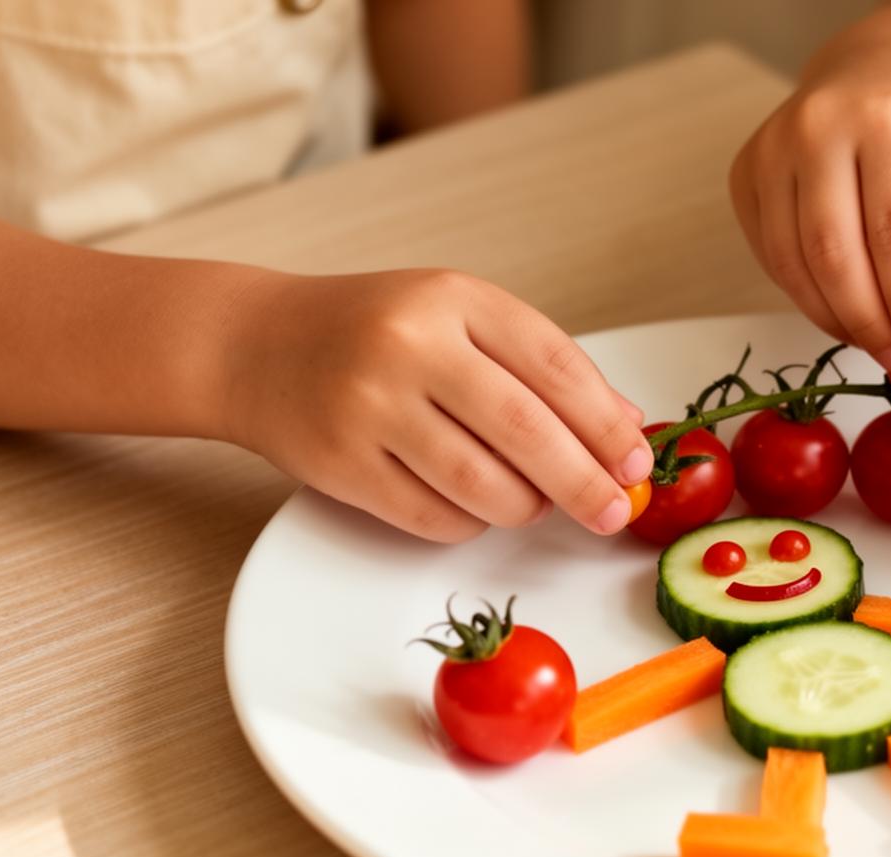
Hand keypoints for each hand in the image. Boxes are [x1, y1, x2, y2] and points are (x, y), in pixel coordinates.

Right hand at [224, 269, 650, 542]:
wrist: (252, 344)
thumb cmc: (373, 331)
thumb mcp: (458, 318)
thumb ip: (540, 364)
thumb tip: (626, 426)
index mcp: (453, 299)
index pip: (555, 366)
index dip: (606, 424)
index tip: (637, 464)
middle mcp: (411, 346)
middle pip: (526, 432)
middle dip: (584, 482)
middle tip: (613, 512)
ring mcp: (370, 408)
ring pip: (483, 486)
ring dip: (525, 507)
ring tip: (534, 502)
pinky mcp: (341, 464)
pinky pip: (433, 517)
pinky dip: (469, 522)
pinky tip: (472, 505)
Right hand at [729, 38, 890, 370]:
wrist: (884, 71)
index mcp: (888, 121)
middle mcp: (819, 126)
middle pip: (834, 252)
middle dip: (868, 320)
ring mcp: (772, 148)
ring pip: (793, 262)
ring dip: (835, 317)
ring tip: (874, 338)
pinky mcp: (746, 174)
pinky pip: (771, 256)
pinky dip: (806, 295)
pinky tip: (840, 306)